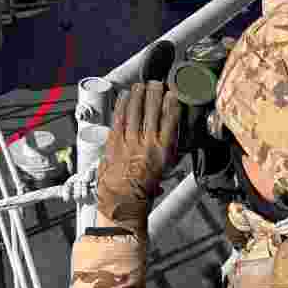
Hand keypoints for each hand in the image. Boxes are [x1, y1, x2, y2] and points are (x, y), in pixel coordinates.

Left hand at [95, 82, 181, 234]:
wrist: (123, 203)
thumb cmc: (143, 192)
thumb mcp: (163, 172)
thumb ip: (165, 152)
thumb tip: (168, 137)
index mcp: (162, 152)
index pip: (169, 121)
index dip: (171, 104)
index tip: (173, 93)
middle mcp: (146, 144)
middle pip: (152, 112)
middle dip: (155, 94)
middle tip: (157, 83)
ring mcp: (129, 143)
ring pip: (135, 113)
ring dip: (139, 96)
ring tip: (141, 86)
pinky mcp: (114, 144)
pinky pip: (118, 120)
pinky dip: (122, 107)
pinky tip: (124, 98)